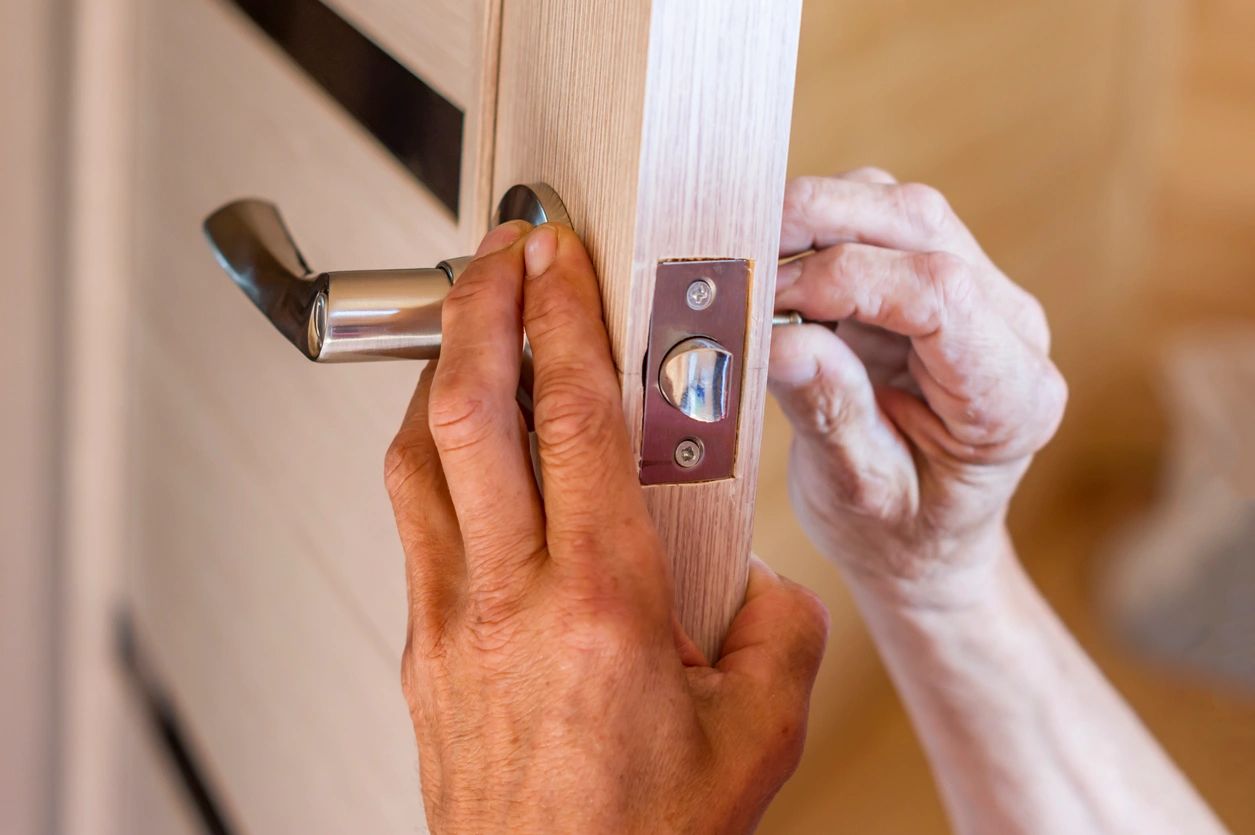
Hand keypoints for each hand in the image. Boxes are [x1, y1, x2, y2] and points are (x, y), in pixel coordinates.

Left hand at [385, 221, 827, 833]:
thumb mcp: (757, 733)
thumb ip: (776, 633)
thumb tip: (759, 586)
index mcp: (601, 600)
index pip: (568, 418)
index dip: (559, 318)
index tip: (556, 257)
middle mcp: (508, 597)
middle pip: (465, 412)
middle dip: (476, 308)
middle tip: (496, 252)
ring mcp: (448, 622)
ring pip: (417, 459)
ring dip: (440, 375)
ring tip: (470, 329)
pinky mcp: (423, 651)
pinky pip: (414, 523)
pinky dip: (432, 456)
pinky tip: (461, 447)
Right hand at [769, 169, 1066, 606]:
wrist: (924, 545)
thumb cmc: (898, 536)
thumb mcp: (859, 495)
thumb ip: (830, 415)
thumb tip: (778, 339)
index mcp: (1009, 396)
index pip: (939, 293)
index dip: (843, 279)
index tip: (765, 302)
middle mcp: (1007, 328)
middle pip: (918, 223)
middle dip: (818, 221)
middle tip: (739, 258)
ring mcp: (976, 295)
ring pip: (895, 206)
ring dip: (814, 221)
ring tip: (752, 275)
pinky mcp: (932, 280)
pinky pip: (874, 221)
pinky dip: (814, 234)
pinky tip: (777, 280)